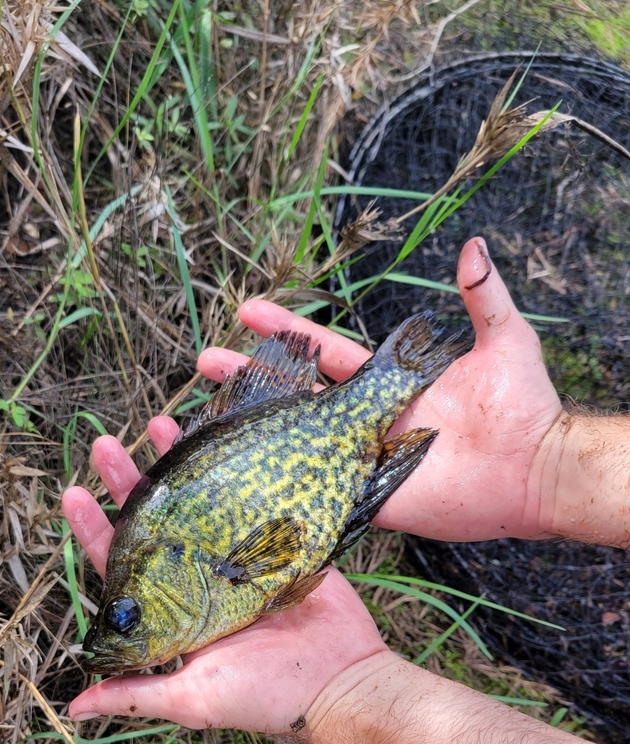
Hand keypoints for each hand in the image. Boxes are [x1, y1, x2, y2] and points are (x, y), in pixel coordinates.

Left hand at [62, 425, 386, 727]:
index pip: (121, 566)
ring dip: (177, 467)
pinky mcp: (277, 546)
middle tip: (106, 445)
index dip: (95, 530)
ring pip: (198, 504)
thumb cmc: (264, 699)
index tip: (73, 492)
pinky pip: (248, 502)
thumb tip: (75, 707)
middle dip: (127, 484)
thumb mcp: (193, 699)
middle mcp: (199, 582)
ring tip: (157, 425)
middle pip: (153, 525)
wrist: (341, 685)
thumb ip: (137, 694)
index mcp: (172, 614)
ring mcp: (238, 561)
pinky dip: (232, 472)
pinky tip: (217, 441)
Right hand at [200, 237, 563, 541]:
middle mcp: (366, 420)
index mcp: (386, 383)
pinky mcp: (372, 498)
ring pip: (298, 442)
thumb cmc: (526, 406)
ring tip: (209, 415)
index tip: (247, 311)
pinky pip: (322, 495)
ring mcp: (364, 460)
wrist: (538, 470)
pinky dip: (286, 488)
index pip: (325, 352)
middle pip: (297, 395)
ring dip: (255, 429)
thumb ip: (483, 297)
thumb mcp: (505, 341)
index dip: (287, 331)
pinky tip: (245, 479)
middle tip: (204, 362)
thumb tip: (472, 245)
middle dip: (251, 376)